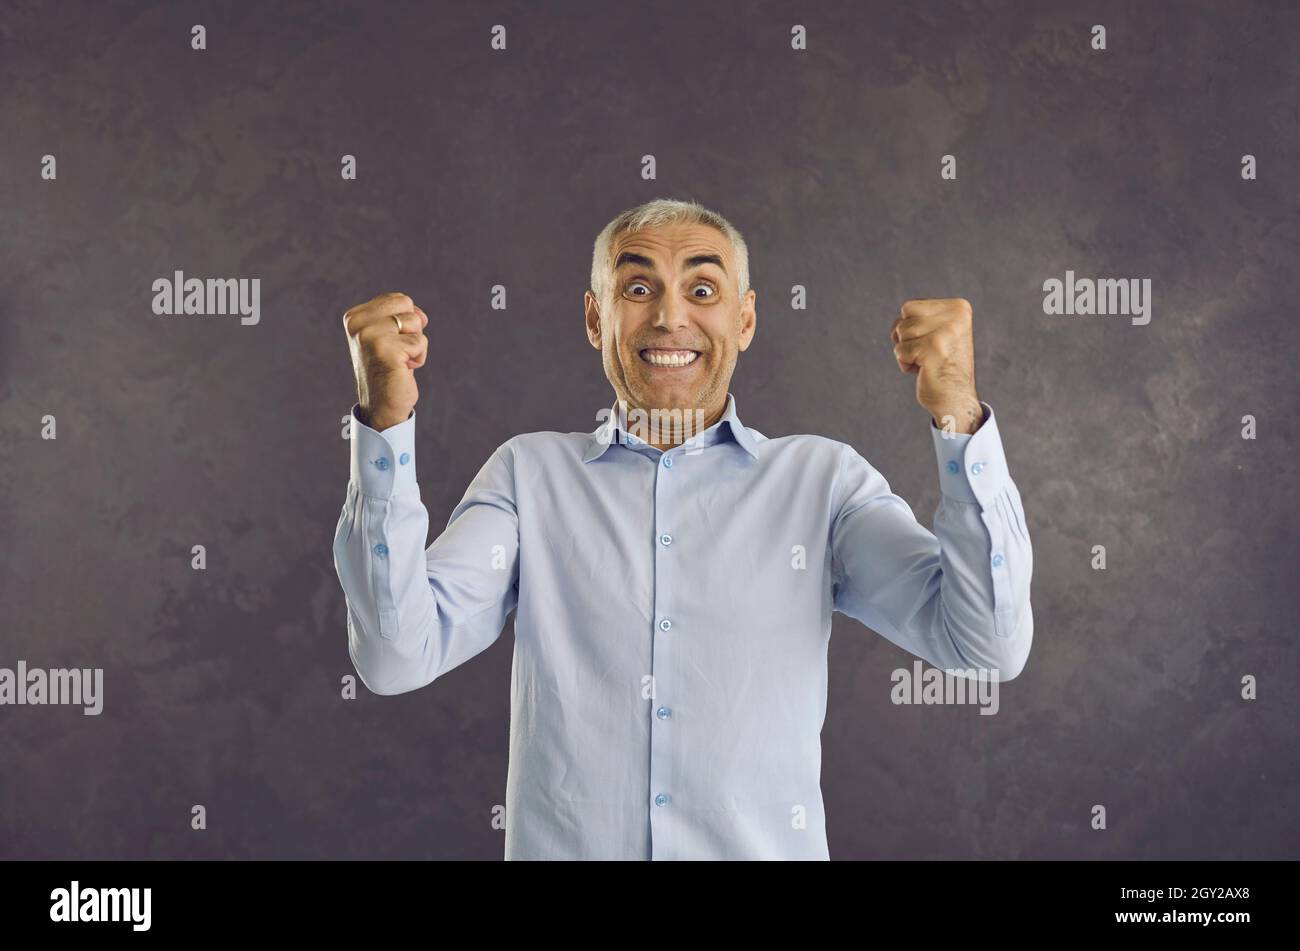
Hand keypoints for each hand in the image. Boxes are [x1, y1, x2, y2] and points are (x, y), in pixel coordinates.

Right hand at [342, 292, 428, 430]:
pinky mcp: (387, 350)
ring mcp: (371, 335)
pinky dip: (419, 357)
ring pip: (416, 322)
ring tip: (399, 361)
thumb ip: (399, 316)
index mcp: (354, 317)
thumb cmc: (387, 369)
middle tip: (397, 351)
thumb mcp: (388, 335)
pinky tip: (402, 369)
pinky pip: (421, 342)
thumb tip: (421, 316)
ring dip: (415, 344)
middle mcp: (359, 324)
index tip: (391, 342)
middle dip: (412, 328)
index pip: (398, 299)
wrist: (381, 406)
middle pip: (407, 304)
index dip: (404, 320)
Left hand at [890, 297, 982, 433]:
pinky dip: (906, 364)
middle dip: (906, 340)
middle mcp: (956, 316)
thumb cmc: (942, 365)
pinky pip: (899, 351)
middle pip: (903, 319)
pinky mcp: (934, 349)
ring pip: (900, 334)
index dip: (910, 328)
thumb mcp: (938, 331)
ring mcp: (946, 332)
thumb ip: (922, 317)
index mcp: (959, 307)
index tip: (930, 343)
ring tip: (927, 362)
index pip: (909, 307)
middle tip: (928, 354)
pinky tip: (924, 371)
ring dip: (907, 352)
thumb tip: (900, 319)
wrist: (956, 399)